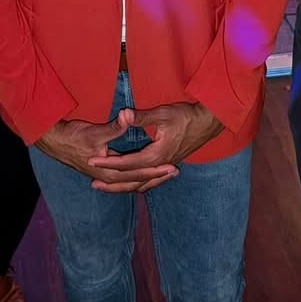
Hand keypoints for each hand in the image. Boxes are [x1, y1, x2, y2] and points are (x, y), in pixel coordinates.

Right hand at [37, 115, 176, 191]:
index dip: (157, 170)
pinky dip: (137, 179)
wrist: (55, 142)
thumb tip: (126, 115)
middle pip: (138, 182)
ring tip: (165, 174)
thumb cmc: (74, 136)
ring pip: (132, 183)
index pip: (139, 174)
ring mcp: (106, 177)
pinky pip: (125, 180)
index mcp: (110, 171)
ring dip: (148, 180)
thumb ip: (114, 127)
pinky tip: (144, 176)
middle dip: (157, 178)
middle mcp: (110, 178)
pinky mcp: (104, 173)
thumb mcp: (96, 131)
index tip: (172, 166)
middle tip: (175, 171)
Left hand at [88, 102, 222, 193]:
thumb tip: (124, 113)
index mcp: (156, 155)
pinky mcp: (168, 164)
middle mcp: (159, 165)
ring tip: (106, 187)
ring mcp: (165, 167)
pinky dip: (137, 184)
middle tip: (93, 183)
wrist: (208, 123)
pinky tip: (131, 183)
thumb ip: (142, 117)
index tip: (92, 161)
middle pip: (131, 180)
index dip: (108, 163)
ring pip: (141, 184)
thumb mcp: (163, 114)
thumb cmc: (186, 116)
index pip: (126, 163)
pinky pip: (150, 181)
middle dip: (111, 182)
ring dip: (123, 187)